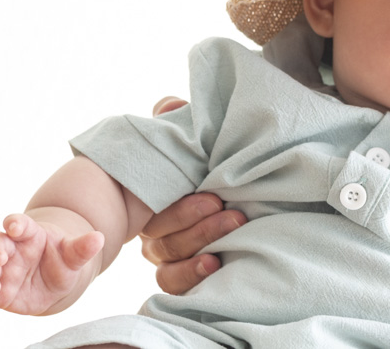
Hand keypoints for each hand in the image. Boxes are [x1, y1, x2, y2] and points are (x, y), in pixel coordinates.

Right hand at [0, 213, 103, 317]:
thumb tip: (99, 238)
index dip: (14, 222)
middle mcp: (10, 250)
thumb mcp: (74, 255)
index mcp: (28, 234)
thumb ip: (83, 248)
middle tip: (0, 258)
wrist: (56, 283)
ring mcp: (0, 271)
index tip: (14, 226)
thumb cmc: (62, 260)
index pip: (17, 223)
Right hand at [139, 97, 247, 294]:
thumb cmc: (204, 165)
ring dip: (203, 244)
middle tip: (233, 214)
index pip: (155, 210)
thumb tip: (171, 105)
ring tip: (235, 230)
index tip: (214, 197)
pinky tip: (216, 266)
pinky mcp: (180, 274)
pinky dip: (191, 277)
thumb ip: (175, 121)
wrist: (232, 189)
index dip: (182, 209)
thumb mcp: (192, 142)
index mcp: (154, 200)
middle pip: (164, 237)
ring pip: (170, 260)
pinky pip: (173, 283)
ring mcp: (165, 254)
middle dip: (200, 226)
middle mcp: (155, 230)